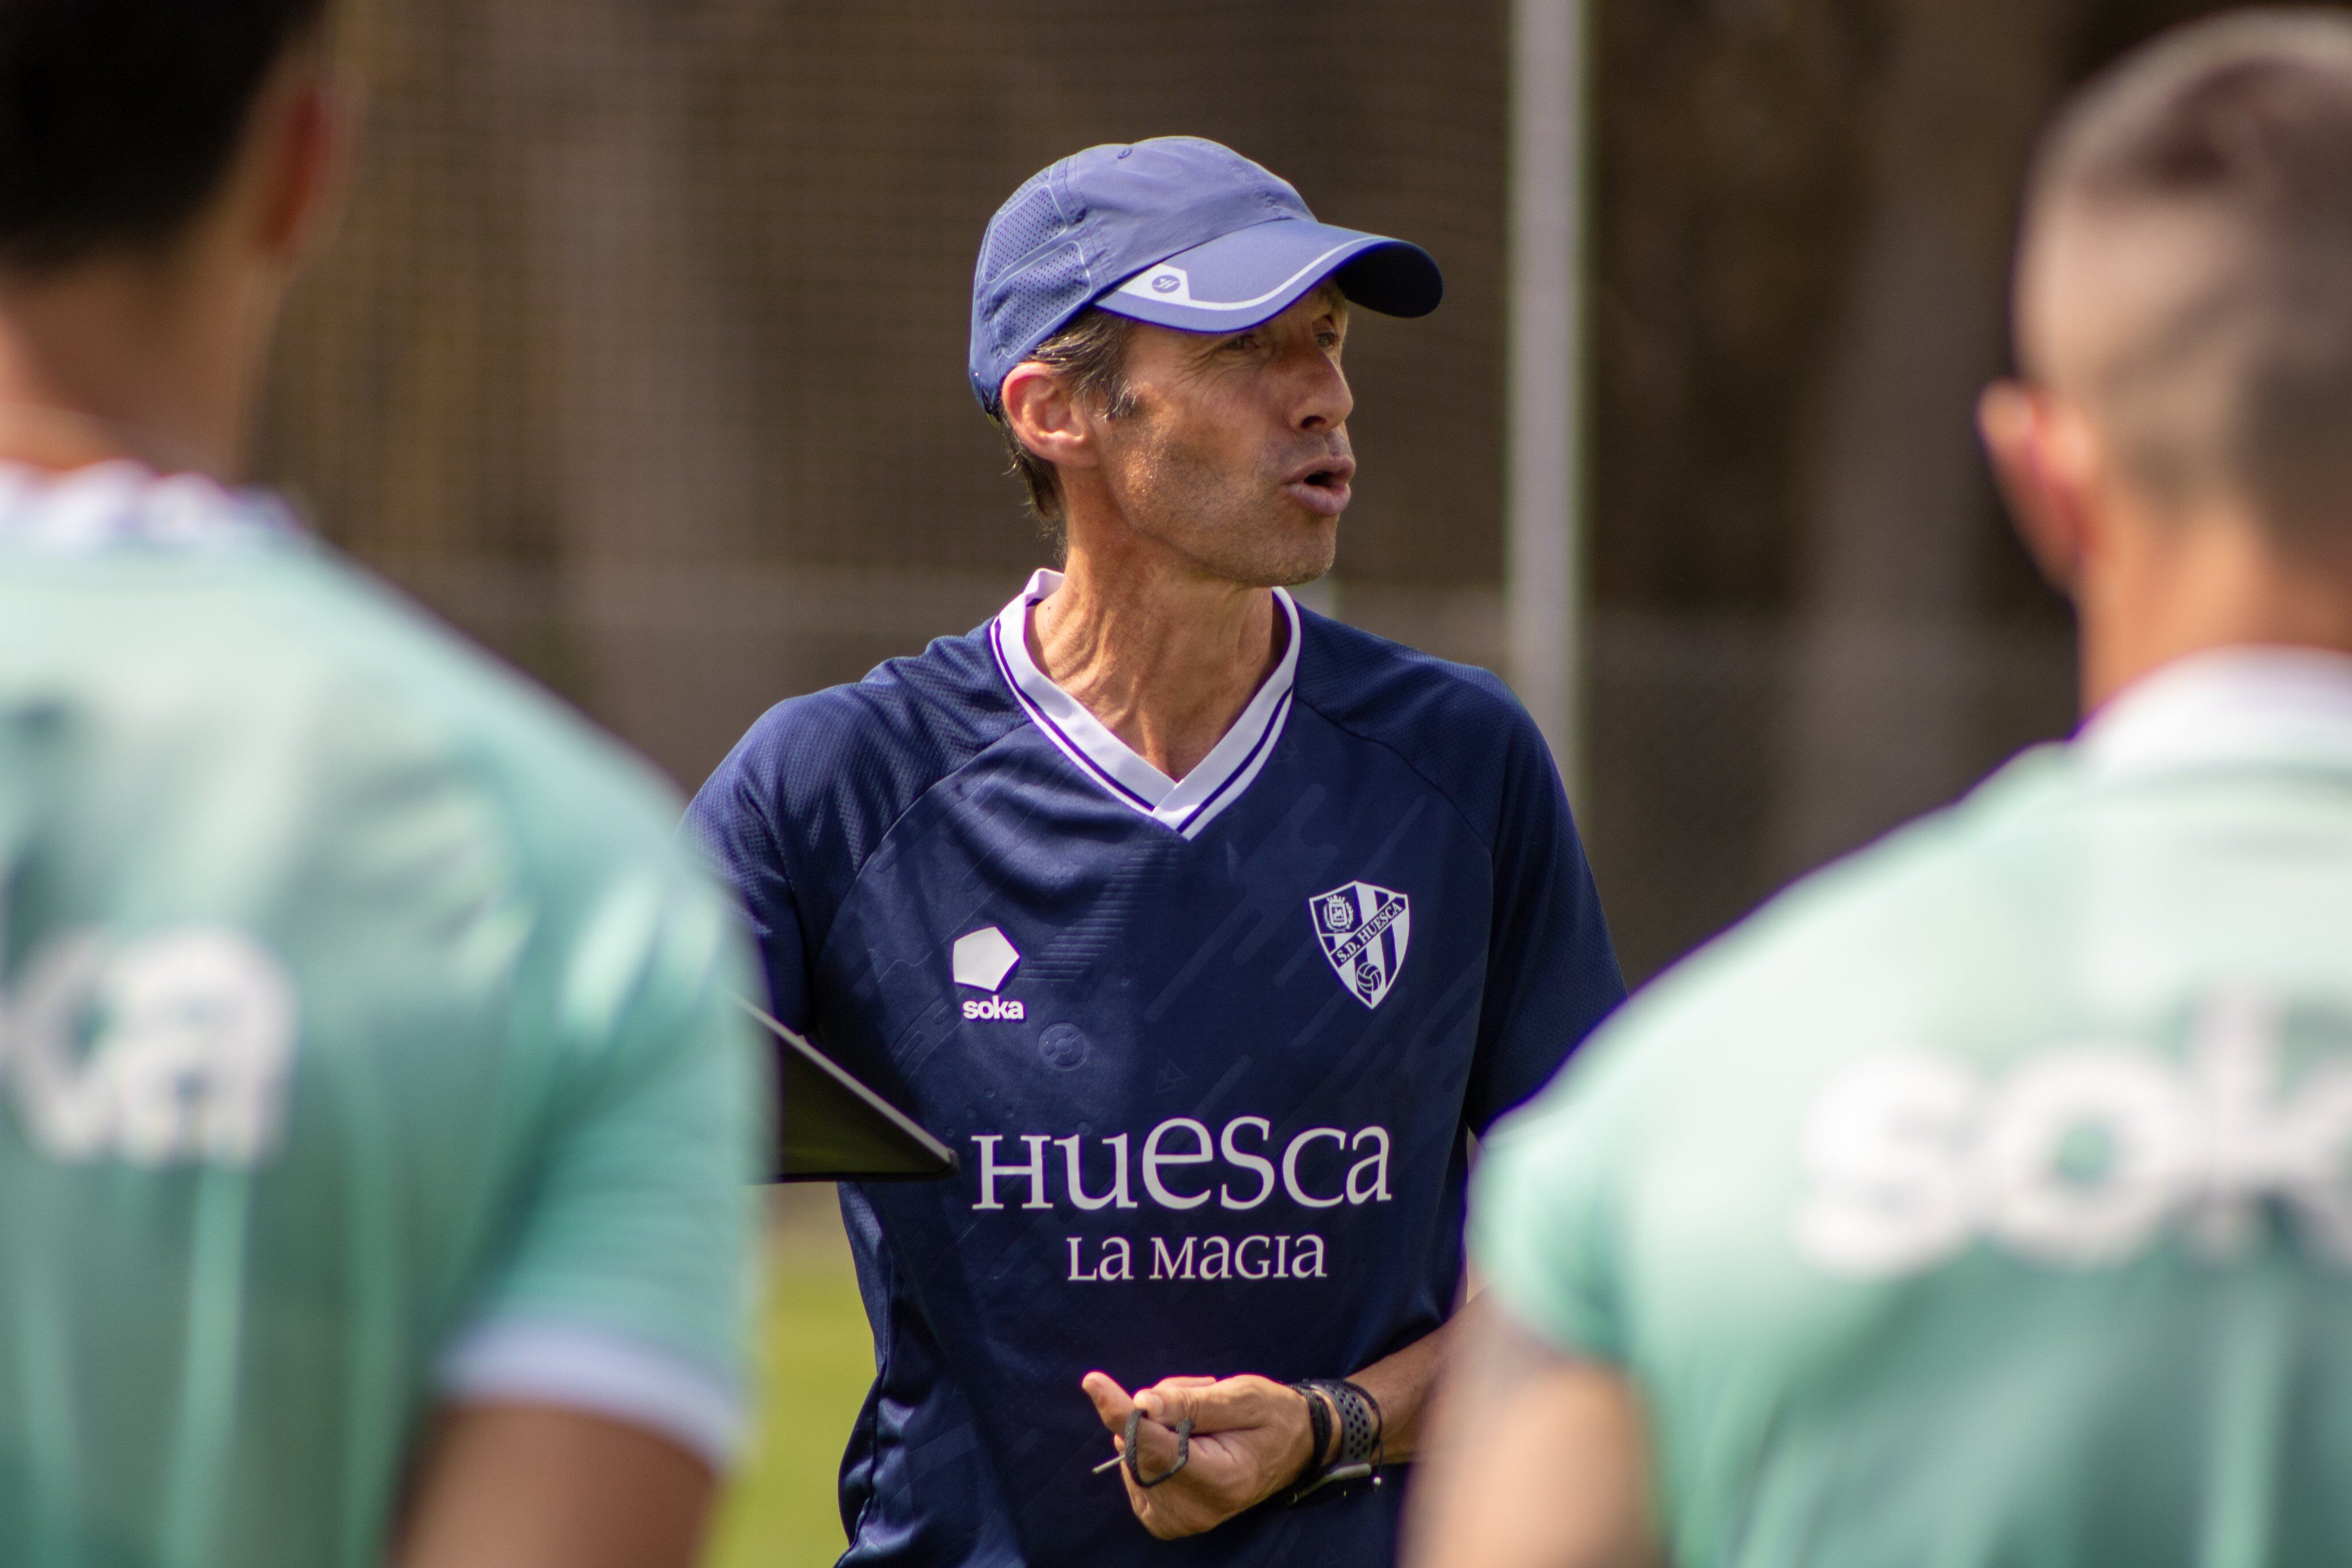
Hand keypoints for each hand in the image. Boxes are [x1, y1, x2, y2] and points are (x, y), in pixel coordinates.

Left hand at [1080, 1370, 1321, 1539]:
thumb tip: (1143, 1403)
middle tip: (1197, 1392)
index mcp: (1222, 1479)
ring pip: (1134, 1458)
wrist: (1293, 1446)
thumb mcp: (1243, 1396)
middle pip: (1141, 1450)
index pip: (1156, 1448)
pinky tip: (1179, 1436)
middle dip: (1155, 1411)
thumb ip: (1193, 1402)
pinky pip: (1136, 1474)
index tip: (1094, 1382)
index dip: (1122, 1413)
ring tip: (1198, 1414)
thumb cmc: (1272, 1415)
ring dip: (1155, 1426)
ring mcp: (1181, 1520)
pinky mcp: (1168, 1520)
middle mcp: (1197, 1509)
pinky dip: (1149, 1448)